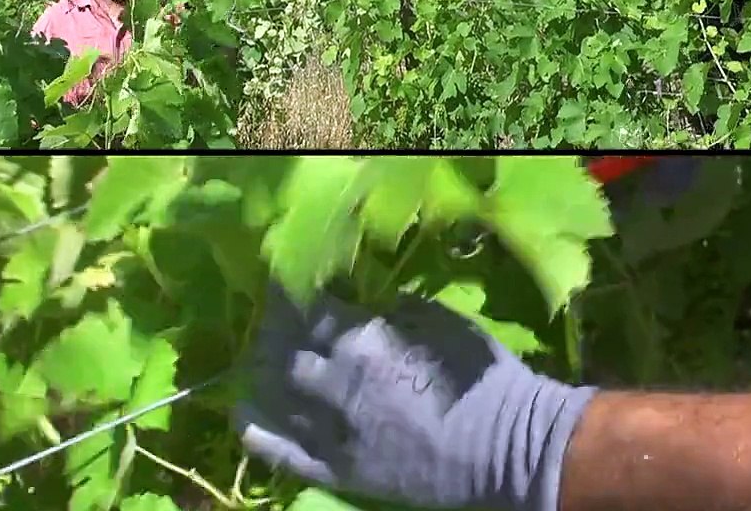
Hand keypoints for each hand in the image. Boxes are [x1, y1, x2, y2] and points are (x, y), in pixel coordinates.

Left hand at [234, 285, 594, 510]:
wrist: (504, 446)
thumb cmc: (481, 375)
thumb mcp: (440, 319)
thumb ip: (392, 309)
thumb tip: (363, 301)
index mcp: (361, 340)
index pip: (305, 306)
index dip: (289, 291)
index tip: (285, 280)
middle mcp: (333, 383)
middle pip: (279, 348)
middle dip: (270, 328)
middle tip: (274, 318)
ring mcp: (329, 430)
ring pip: (271, 396)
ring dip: (258, 372)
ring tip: (260, 359)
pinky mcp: (335, 469)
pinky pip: (281, 451)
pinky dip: (257, 432)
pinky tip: (246, 414)